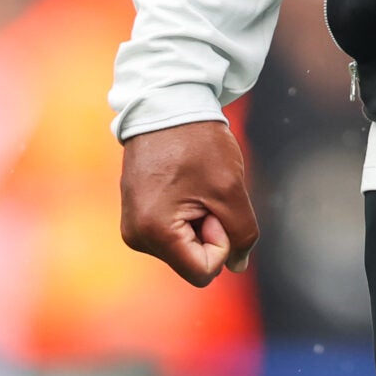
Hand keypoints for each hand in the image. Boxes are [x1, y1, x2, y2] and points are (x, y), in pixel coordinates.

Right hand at [119, 119, 260, 286]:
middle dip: (209, 229)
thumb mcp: (231, 189)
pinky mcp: (135, 214)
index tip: (215, 204)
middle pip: (192, 260)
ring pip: (184, 246)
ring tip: (191, 183)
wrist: (167, 103)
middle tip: (203, 188)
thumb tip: (238, 266)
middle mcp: (136, 235)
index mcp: (153, 233)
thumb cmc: (198, 142)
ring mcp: (133, 225)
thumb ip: (242, 234)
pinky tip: (183, 182)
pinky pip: (173, 231)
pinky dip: (187, 212)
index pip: (203, 272)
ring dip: (199, 219)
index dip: (221, 242)